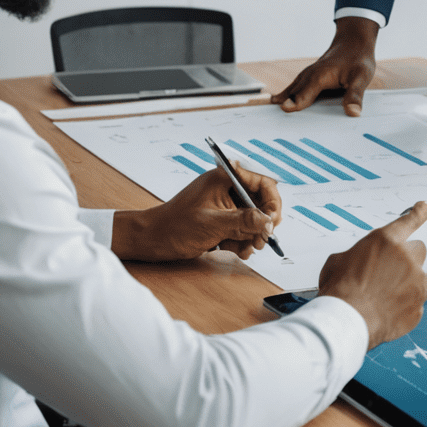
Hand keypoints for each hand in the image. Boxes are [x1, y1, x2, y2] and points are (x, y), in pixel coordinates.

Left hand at [111, 164, 282, 261]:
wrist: (153, 240)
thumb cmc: (175, 226)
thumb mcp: (213, 224)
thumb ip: (243, 221)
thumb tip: (268, 222)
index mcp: (225, 178)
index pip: (262, 182)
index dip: (272, 202)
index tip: (272, 221)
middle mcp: (227, 188)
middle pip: (260, 202)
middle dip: (261, 224)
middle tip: (260, 240)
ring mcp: (224, 203)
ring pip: (252, 218)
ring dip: (251, 235)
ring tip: (243, 248)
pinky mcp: (221, 218)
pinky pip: (241, 227)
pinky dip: (241, 240)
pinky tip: (232, 248)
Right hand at [273, 16, 378, 116]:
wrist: (355, 40)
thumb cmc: (358, 58)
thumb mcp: (361, 77)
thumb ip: (355, 95)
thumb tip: (353, 112)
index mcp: (319, 77)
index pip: (304, 94)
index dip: (295, 103)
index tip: (284, 110)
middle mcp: (310, 75)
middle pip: (292, 93)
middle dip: (281, 105)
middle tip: (268, 119)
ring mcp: (308, 75)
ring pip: (292, 88)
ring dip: (281, 99)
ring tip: (269, 110)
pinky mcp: (311, 76)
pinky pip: (296, 86)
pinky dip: (287, 94)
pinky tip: (281, 100)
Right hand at [319, 202, 426, 346]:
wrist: (347, 322)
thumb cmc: (340, 291)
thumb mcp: (338, 261)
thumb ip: (359, 255)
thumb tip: (358, 263)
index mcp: (387, 241)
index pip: (410, 220)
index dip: (420, 212)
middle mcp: (407, 258)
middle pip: (418, 250)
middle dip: (406, 258)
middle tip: (388, 272)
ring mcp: (417, 283)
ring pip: (417, 279)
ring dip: (404, 284)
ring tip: (379, 297)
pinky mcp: (419, 306)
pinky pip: (414, 302)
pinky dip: (403, 305)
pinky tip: (384, 310)